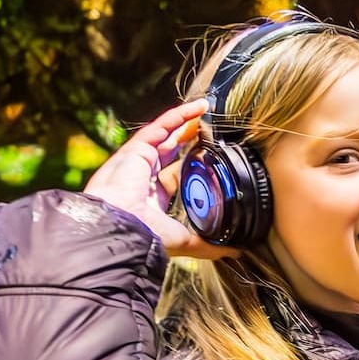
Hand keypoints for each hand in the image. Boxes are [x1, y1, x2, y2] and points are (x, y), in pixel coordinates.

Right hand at [82, 99, 237, 260]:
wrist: (123, 230)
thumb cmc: (147, 237)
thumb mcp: (185, 241)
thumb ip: (209, 244)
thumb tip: (235, 252)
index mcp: (153, 196)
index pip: (174, 172)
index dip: (191, 162)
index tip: (210, 156)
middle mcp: (144, 175)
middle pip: (169, 148)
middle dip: (187, 136)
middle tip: (208, 128)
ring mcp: (138, 160)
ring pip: (165, 134)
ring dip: (185, 121)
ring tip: (205, 109)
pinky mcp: (136, 149)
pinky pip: (160, 126)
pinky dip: (178, 116)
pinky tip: (197, 108)